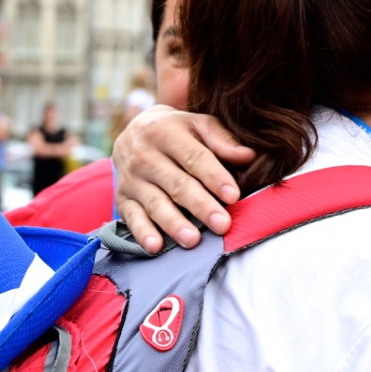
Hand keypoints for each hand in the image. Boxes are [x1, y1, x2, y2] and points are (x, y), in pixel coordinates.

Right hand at [113, 105, 255, 252]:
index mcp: (167, 133)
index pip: (195, 157)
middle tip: (222, 224)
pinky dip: (142, 232)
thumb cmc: (179, 131)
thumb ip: (223, 140)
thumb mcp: (200, 125)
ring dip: (174, 223)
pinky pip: (131, 217)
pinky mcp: (122, 198)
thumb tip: (248, 156)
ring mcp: (131, 179)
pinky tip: (155, 246)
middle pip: (177, 184)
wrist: (135, 130)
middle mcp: (145, 155)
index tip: (234, 196)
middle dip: (201, 206)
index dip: (215, 177)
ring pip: (155, 203)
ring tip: (193, 240)